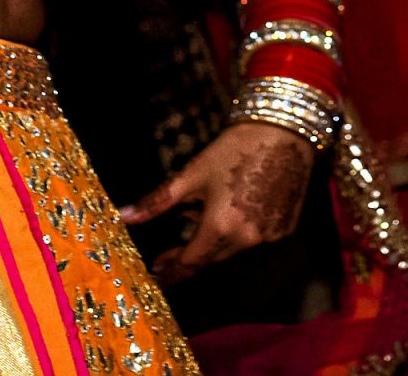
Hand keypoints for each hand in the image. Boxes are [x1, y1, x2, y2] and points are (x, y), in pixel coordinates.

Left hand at [117, 122, 314, 282]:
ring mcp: (270, 236)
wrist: (284, 130)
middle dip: (188, 258)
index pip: (190, 262)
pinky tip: (231, 213)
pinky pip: (255, 240)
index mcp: (220, 227)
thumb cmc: (235, 149)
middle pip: (211, 259)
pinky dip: (239, 233)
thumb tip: (123, 216)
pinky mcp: (285, 228)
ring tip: (198, 221)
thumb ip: (158, 201)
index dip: (172, 271)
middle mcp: (247, 239)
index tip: (157, 276)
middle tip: (167, 255)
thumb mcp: (192, 174)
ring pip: (233, 250)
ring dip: (213, 244)